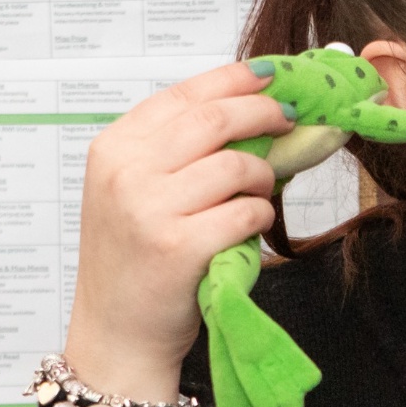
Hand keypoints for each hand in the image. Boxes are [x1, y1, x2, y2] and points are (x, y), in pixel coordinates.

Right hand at [62, 61, 293, 402]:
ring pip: (237, 165)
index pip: (184, 95)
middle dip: (264, 113)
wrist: (117, 331)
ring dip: (264, 177)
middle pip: (214, 119)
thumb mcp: (137, 190)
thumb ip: (180, 150)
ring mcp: (149, 209)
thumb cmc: (136, 259)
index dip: (236, 79)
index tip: (273, 75)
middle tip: (291, 119)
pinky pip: (245, 212)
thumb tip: (255, 110)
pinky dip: (260, 216)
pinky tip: (250, 227)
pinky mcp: (178, 247)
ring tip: (260, 193)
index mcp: (114, 148)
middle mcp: (126, 172)